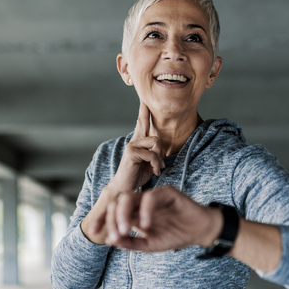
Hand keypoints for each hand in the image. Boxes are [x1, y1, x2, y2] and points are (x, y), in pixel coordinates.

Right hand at [80, 101, 164, 243]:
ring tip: (156, 170)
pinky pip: (151, 154)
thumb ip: (154, 154)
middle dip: (161, 153)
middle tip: (158, 166)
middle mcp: (134, 141)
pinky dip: (155, 164)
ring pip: (156, 144)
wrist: (125, 189)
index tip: (144, 99)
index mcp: (138, 142)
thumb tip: (163, 151)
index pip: (142, 123)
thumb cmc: (137, 177)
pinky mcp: (131, 152)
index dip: (143, 111)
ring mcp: (131, 146)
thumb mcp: (149, 164)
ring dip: (159, 159)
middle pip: (156, 137)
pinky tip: (153, 172)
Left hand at [105, 186, 221, 251]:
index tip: (99, 236)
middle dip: (112, 218)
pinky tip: (146, 225)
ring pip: (130, 197)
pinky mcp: (167, 192)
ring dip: (123, 214)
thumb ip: (131, 243)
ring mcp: (153, 195)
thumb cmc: (176, 235)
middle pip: (118, 202)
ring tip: (125, 230)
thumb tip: (111, 241)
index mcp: (135, 211)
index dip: (104, 222)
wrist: (200, 232)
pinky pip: (151, 197)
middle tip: (116, 235)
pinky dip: (145, 211)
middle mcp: (141, 201)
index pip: (114, 211)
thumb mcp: (149, 245)